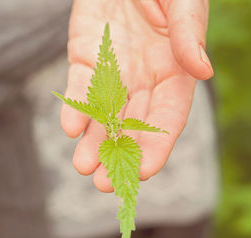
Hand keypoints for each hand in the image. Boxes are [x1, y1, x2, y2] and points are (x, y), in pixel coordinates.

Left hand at [61, 0, 212, 191]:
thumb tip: (204, 72)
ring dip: (92, 140)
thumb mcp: (182, 2)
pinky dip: (75, 107)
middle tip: (104, 183)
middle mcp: (143, 78)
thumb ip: (189, 35)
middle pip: (132, 124)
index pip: (168, 118)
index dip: (156, 146)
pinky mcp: (85, 56)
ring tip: (83, 166)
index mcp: (174, 71)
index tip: (141, 172)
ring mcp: (112, 70)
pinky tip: (70, 127)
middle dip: (118, 154)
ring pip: (102, 113)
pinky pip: (79, 86)